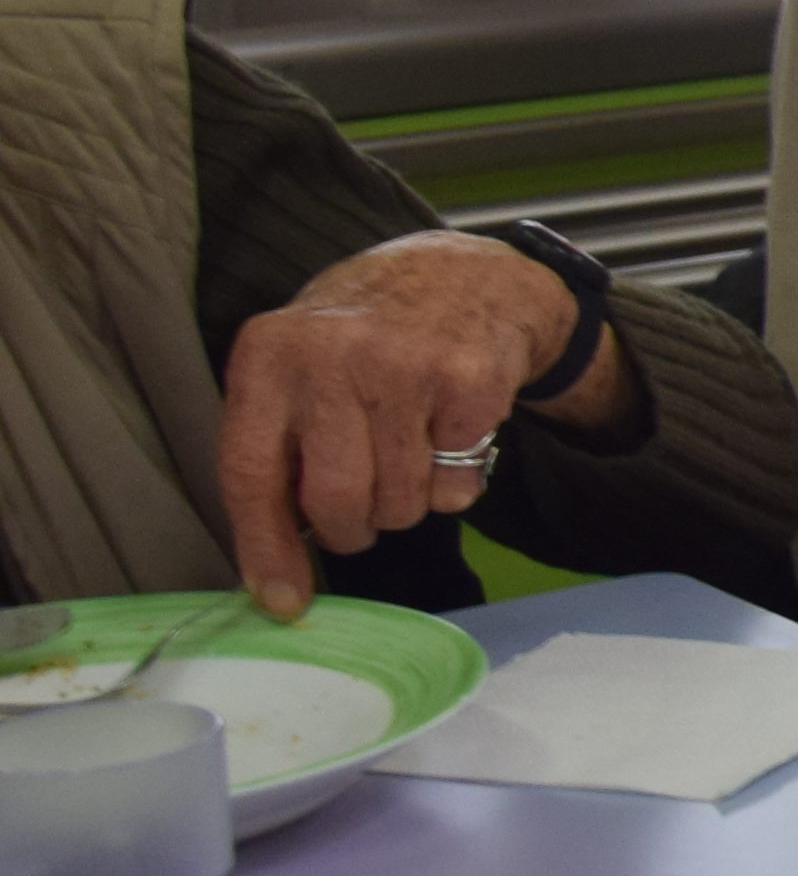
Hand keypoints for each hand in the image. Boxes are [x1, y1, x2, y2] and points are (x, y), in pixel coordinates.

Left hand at [216, 232, 610, 618]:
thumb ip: (276, 450)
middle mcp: (331, 356)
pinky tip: (449, 430)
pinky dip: (457, 477)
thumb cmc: (364, 340)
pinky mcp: (469, 381)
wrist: (462, 274)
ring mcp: (404, 366)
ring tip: (409, 454)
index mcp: (269, 355)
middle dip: (353, 527)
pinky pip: (458, 484)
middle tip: (362, 511)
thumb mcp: (297, 369)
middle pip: (336, 501)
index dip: (265, 548)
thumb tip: (275, 575)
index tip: (282, 601)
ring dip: (408, 502)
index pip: (251, 472)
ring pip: (402, 502)